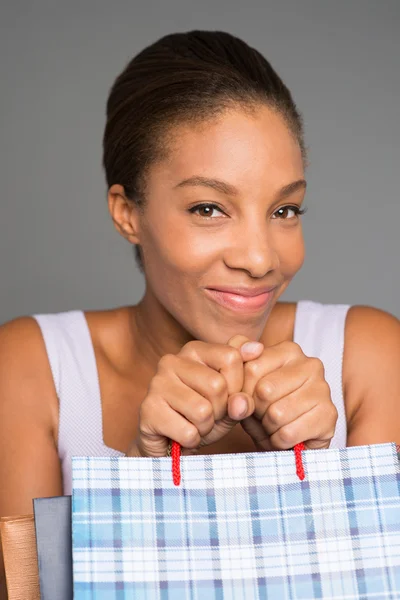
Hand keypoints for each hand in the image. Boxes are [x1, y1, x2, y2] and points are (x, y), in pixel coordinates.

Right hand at [127, 337, 263, 456]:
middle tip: (207, 415)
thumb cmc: (205, 416)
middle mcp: (171, 360)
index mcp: (194, 350)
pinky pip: (188, 431)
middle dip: (220, 410)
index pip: (232, 357)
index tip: (225, 397)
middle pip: (217, 385)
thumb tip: (256, 350)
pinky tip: (181, 435)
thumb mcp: (232, 399)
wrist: (172, 446)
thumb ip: (246, 378)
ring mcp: (156, 383)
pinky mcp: (147, 410)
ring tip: (194, 424)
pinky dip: (191, 440)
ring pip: (203, 410)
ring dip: (205, 427)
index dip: (237, 386)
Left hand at [229, 337, 337, 450]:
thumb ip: (236, 368)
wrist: (284, 444)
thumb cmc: (262, 408)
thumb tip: (246, 367)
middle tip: (262, 415)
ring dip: (267, 428)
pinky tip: (284, 437)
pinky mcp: (329, 416)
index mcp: (288, 350)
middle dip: (256, 411)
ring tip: (274, 425)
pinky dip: (279, 441)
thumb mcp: (242, 386)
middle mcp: (310, 364)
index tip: (248, 398)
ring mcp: (323, 389)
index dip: (242, 391)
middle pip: (264, 390)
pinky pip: (289, 433)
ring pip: (276, 414)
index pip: (251, 368)